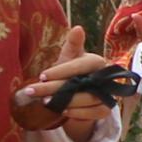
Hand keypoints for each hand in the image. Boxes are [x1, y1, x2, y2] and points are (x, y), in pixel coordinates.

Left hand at [16, 38, 137, 134]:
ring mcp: (108, 95)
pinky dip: (77, 113)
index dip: (61, 71)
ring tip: (46, 102)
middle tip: (32, 90)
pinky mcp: (105, 110)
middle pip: (82, 84)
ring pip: (88, 99)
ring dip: (65, 102)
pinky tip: (62, 112)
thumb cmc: (72, 73)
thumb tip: (78, 28)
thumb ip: (73, 45)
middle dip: (54, 88)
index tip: (41, 76)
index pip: (81, 66)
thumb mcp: (69, 59)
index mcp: (98, 62)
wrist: (79, 95)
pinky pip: (93, 113)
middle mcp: (107, 78)